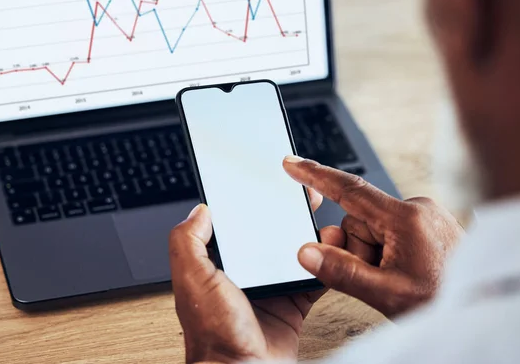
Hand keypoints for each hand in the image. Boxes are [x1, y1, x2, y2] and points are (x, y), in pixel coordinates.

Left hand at [169, 193, 344, 363]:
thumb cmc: (212, 334)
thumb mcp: (192, 279)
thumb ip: (188, 241)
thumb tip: (198, 210)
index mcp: (219, 264)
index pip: (235, 225)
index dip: (250, 204)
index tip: (265, 185)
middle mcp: (244, 274)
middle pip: (269, 235)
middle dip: (286, 214)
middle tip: (301, 197)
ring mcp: (270, 288)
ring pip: (293, 253)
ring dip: (307, 237)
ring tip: (319, 220)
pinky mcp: (292, 305)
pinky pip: (312, 280)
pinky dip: (323, 267)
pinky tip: (332, 252)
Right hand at [284, 156, 464, 317]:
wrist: (484, 300)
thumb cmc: (444, 300)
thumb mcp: (387, 293)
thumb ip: (342, 272)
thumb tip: (306, 252)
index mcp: (404, 218)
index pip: (349, 190)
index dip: (314, 175)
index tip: (291, 163)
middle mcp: (415, 208)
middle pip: (357, 220)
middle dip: (357, 248)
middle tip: (376, 276)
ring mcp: (423, 214)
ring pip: (372, 228)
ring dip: (372, 252)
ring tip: (396, 277)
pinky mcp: (427, 222)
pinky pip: (389, 229)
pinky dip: (386, 249)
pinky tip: (404, 269)